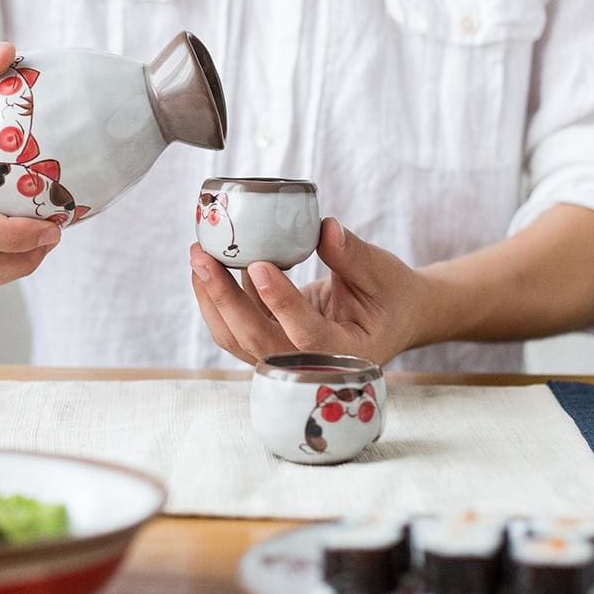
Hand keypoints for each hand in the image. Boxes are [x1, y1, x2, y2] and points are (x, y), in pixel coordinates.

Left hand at [190, 218, 430, 365]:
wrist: (394, 315)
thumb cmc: (392, 294)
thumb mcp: (383, 272)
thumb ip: (352, 255)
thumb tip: (323, 228)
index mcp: (350, 354)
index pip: (308, 335)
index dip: (281, 303)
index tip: (259, 266)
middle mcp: (314, 366)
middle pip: (259, 342)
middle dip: (225, 299)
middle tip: (203, 256)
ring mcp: (288, 360)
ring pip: (239, 339)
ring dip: (212, 299)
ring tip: (198, 257)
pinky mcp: (272, 344)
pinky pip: (237, 329)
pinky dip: (218, 299)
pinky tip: (208, 267)